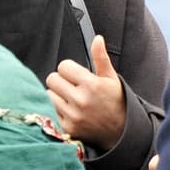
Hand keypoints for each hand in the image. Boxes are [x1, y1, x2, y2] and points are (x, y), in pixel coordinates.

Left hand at [45, 35, 125, 150]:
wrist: (121, 131)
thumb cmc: (115, 101)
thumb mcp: (111, 78)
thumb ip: (101, 57)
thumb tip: (97, 38)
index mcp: (91, 85)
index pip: (63, 66)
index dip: (69, 69)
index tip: (76, 75)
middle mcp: (81, 100)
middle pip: (52, 79)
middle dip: (61, 80)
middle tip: (72, 86)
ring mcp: (73, 115)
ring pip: (48, 93)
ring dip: (57, 94)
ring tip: (71, 98)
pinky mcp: (67, 127)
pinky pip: (50, 109)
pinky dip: (57, 109)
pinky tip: (70, 110)